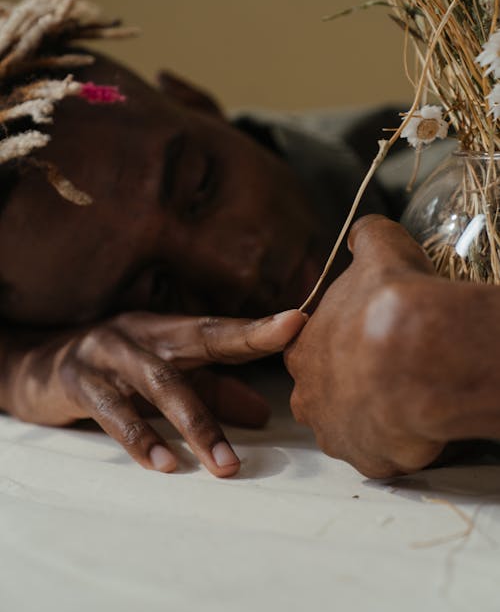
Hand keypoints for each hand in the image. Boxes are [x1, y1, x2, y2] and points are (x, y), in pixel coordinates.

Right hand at [3, 309, 305, 476]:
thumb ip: (213, 393)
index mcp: (167, 331)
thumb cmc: (114, 373)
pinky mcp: (78, 381)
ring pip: (160, 382)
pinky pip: (114, 411)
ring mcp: (108, 353)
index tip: (298, 323)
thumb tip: (263, 414)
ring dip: (197, 424)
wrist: (35, 368)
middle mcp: (142, 333)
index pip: (219, 328)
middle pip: (199, 338)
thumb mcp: (164, 380)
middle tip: (286, 352)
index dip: (257, 326)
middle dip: (243, 343)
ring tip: (226, 467)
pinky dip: (141, 439)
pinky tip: (166, 465)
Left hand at [285, 215, 499, 477]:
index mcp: (302, 349)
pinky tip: (422, 419)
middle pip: (325, 395)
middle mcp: (309, 395)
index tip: (367, 341)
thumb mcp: (379, 248)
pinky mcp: (367, 461)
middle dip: (353, 385)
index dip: (340, 346)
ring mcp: (336, 432)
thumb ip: (365, 239)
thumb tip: (363, 233)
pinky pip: (384, 454)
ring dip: (377, 415)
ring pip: (353, 427)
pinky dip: (401, 442)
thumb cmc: (391, 300)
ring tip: (411, 394)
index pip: (309, 353)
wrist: (420, 353)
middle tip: (391, 369)